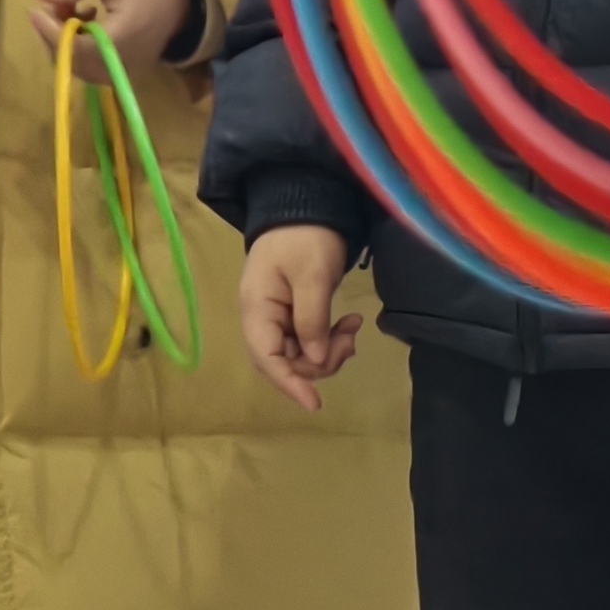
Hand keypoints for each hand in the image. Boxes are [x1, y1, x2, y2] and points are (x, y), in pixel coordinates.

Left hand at [31, 0, 191, 67]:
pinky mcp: (125, 72)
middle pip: (75, 62)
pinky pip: (91, 68)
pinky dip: (78, 48)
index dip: (51, 33)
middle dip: (54, 35)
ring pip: (79, 68)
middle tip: (54, 5)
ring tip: (72, 8)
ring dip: (64, 41)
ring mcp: (126, 71)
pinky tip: (86, 22)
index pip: (79, 48)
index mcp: (126, 34)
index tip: (35, 11)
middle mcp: (125, 61)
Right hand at [242, 225, 363, 411]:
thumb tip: (315, 362)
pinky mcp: (293, 314)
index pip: (266, 358)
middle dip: (319, 363)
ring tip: (352, 328)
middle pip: (284, 362)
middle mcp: (261, 318)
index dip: (289, 383)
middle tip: (350, 341)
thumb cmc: (305, 237)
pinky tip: (349, 323)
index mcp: (256, 309)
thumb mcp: (312, 276)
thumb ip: (312, 320)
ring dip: (329, 351)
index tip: (316, 403)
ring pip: (300, 355)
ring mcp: (277, 317)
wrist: (306, 206)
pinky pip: (309, 341)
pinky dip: (330, 340)